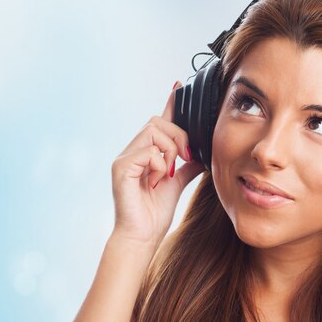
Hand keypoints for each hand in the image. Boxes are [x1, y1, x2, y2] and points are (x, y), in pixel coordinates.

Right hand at [111, 81, 205, 247]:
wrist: (142, 236)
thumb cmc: (154, 213)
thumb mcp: (178, 183)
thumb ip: (187, 165)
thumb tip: (201, 152)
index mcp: (146, 153)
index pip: (159, 122)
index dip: (170, 103)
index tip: (179, 85)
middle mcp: (132, 151)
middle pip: (158, 121)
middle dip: (178, 137)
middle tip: (184, 159)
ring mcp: (124, 157)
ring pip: (153, 131)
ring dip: (169, 151)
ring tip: (168, 173)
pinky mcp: (121, 167)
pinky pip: (148, 151)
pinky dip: (160, 165)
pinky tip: (157, 181)